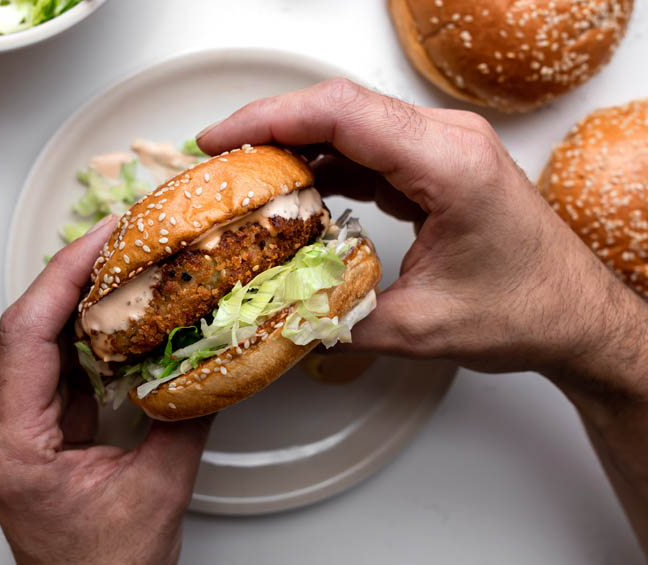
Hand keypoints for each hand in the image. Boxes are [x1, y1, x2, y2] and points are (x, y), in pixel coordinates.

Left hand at [0, 218, 212, 564]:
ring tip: (127, 260)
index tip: (103, 238)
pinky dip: (89, 328)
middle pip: (28, 326)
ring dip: (83, 296)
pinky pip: (56, 360)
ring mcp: (14, 423)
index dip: (63, 275)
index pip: (25, 335)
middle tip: (125, 236)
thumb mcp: (160, 489)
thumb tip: (212, 356)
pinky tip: (121, 309)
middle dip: (76, 273)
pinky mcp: (35, 423)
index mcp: (14, 444)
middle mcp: (0, 428)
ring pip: (40, 337)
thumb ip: (187, 416)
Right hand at [197, 78, 639, 375]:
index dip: (271, 120)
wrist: (574, 315)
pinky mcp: (433, 167)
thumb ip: (339, 320)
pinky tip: (292, 190)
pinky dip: (322, 165)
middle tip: (219, 161)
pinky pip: (365, 151)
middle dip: (270, 128)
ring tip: (245, 178)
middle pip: (340, 109)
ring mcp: (441, 149)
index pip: (343, 115)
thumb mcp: (420, 328)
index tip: (220, 140)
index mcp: (450, 164)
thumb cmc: (526, 311)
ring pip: (349, 126)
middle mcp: (447, 141)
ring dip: (293, 146)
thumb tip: (278, 317)